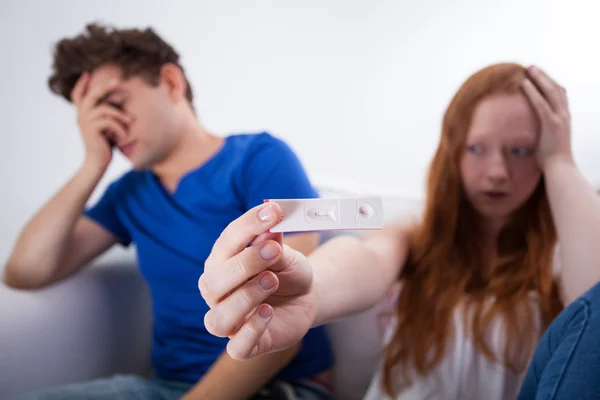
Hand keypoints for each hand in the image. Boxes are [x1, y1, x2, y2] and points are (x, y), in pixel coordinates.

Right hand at [71, 72, 131, 170]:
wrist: (98, 162)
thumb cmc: (104, 144)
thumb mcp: (105, 126)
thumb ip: (106, 114)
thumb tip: (120, 101)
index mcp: (82, 114)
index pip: (77, 95)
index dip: (81, 84)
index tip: (87, 73)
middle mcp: (80, 115)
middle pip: (92, 96)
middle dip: (105, 87)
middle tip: (118, 81)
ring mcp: (85, 122)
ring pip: (105, 109)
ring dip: (120, 114)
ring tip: (131, 120)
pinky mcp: (91, 130)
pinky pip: (109, 122)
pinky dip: (120, 128)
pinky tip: (124, 136)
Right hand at [199, 202, 315, 359]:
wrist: (304, 295)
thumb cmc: (286, 269)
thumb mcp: (285, 253)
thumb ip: (273, 242)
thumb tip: (268, 225)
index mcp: (221, 263)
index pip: (225, 243)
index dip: (247, 226)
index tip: (273, 212)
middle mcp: (217, 293)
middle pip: (213, 282)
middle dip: (244, 264)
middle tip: (274, 250)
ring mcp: (229, 320)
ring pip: (218, 319)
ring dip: (245, 297)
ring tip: (272, 280)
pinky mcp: (246, 344)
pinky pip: (237, 347)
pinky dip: (250, 331)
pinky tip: (268, 312)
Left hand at [522, 65, 572, 169]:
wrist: (560, 168)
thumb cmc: (551, 159)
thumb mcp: (546, 141)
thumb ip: (542, 133)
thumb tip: (530, 134)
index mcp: (564, 118)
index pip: (559, 95)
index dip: (550, 83)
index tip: (540, 75)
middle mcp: (565, 115)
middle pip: (556, 89)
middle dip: (544, 76)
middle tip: (532, 67)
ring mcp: (560, 118)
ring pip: (550, 92)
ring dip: (539, 78)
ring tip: (528, 69)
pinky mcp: (552, 123)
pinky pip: (540, 103)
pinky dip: (532, 92)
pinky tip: (524, 83)